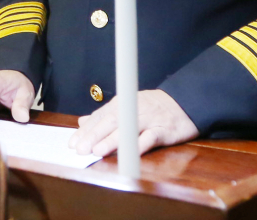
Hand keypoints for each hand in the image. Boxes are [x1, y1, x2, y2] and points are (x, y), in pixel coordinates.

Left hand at [68, 89, 197, 155]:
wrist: (185, 102)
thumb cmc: (153, 107)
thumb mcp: (127, 105)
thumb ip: (104, 115)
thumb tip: (82, 121)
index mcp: (122, 104)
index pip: (100, 117)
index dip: (86, 130)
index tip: (72, 142)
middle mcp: (132, 109)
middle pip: (110, 122)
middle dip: (93, 135)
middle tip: (79, 148)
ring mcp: (148, 119)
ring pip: (127, 129)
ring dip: (111, 140)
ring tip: (97, 150)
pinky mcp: (163, 129)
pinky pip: (150, 137)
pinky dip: (139, 145)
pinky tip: (129, 154)